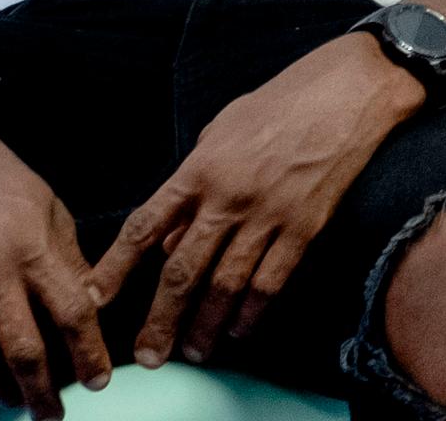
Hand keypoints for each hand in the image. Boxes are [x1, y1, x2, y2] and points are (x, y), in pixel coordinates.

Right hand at [0, 110, 110, 415]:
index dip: (88, 354)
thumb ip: (68, 259)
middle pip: (24, 352)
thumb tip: (88, 308)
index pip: (71, 314)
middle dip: (45, 392)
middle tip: (56, 413)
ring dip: (2, 393)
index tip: (99, 379)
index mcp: (31, 247)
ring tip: (18, 401)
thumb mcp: (48, 206)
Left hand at [90, 33, 423, 364]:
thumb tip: (171, 238)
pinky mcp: (305, 225)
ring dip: (206, 326)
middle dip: (160, 320)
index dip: (115, 268)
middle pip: (181, 272)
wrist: (350, 90)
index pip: (144, 227)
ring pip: (225, 285)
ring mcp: (268, 214)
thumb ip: (191, 183)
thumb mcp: (222, 130)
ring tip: (195, 350)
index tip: (94, 299)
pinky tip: (241, 328)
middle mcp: (227, 197)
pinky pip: (271, 280)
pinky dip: (252, 311)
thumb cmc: (283, 101)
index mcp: (200, 169)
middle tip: (148, 356)